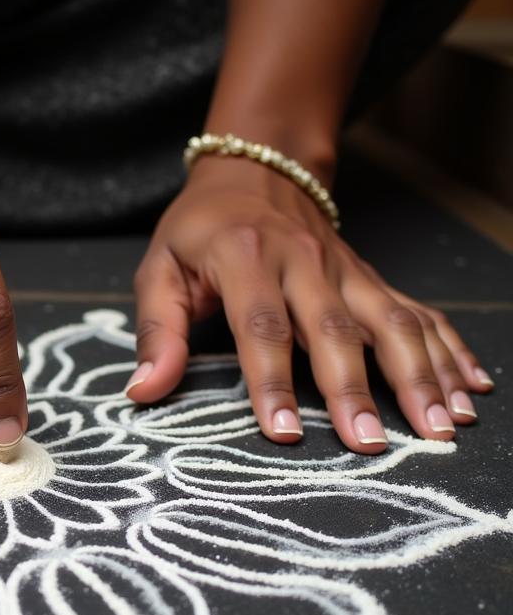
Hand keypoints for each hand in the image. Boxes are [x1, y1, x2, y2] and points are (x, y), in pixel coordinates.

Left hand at [129, 156, 492, 451]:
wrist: (255, 170)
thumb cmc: (198, 231)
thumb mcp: (158, 270)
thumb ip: (155, 331)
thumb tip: (144, 391)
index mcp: (245, 258)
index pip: (261, 326)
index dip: (273, 381)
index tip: (284, 432)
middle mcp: (305, 261)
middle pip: (335, 329)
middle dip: (355, 390)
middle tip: (370, 444)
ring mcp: (347, 269)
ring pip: (392, 320)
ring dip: (420, 374)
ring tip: (442, 427)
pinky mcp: (371, 277)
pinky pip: (418, 312)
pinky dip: (449, 349)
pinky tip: (471, 387)